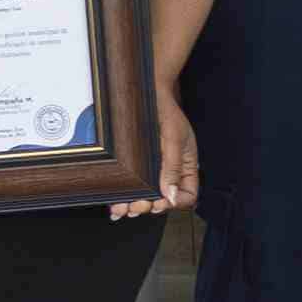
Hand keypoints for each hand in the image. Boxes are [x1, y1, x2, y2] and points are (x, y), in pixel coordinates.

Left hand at [110, 92, 199, 220]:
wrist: (148, 91)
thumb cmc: (166, 112)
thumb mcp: (174, 139)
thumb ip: (172, 167)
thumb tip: (169, 195)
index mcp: (186, 167)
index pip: (187, 196)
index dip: (174, 203)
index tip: (159, 203)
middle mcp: (170, 172)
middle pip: (163, 201)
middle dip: (148, 206)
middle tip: (136, 206)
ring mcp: (153, 170)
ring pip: (146, 197)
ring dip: (133, 206)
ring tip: (122, 209)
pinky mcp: (136, 167)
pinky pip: (132, 187)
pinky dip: (123, 198)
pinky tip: (115, 205)